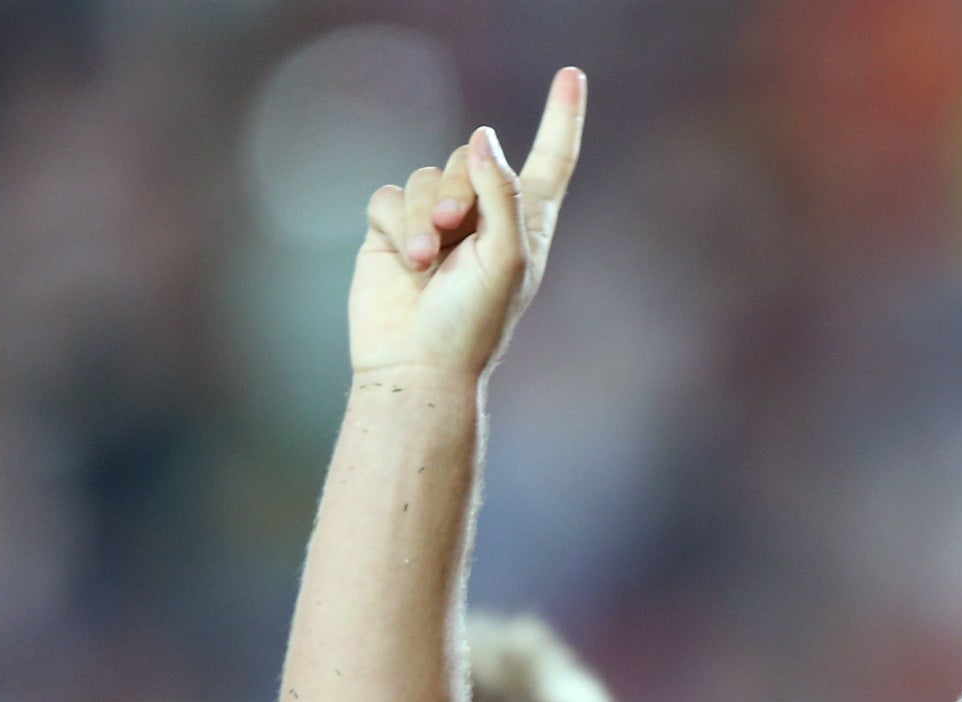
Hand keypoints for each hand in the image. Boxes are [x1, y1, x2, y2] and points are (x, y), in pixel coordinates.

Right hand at [349, 67, 586, 380]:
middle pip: (469, 160)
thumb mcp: (505, 257)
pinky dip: (396, 223)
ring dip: (424, 214)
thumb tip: (480, 136)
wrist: (417, 364)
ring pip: (427, 176)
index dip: (561, 118)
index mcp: (527, 224)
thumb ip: (500, 192)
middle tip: (454, 230)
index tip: (572, 75)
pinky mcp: (395, 229)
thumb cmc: (473, 323)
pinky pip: (389, 196)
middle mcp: (485, 217)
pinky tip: (404, 260)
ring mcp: (438, 221)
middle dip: (458, 189)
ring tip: (426, 260)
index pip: (550, 160)